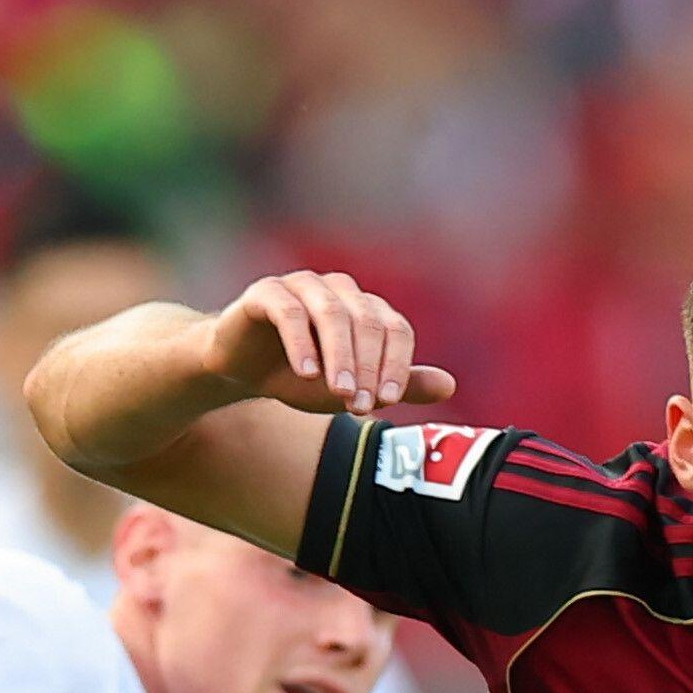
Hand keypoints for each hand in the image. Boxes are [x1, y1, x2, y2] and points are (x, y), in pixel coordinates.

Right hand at [204, 272, 459, 420]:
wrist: (242, 368)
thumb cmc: (303, 375)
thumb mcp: (354, 388)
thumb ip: (398, 385)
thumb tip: (450, 385)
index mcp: (366, 308)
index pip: (396, 330)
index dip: (396, 365)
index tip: (387, 402)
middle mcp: (339, 290)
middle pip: (367, 322)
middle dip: (367, 368)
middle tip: (359, 407)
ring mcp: (301, 286)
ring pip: (332, 314)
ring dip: (339, 357)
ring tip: (337, 393)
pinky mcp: (266, 293)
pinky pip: (288, 311)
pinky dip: (300, 343)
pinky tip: (305, 373)